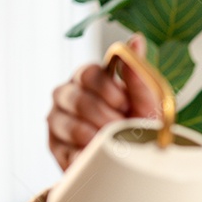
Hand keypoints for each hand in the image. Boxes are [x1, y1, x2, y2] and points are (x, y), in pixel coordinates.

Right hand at [47, 34, 160, 170]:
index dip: (107, 90)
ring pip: (66, 124)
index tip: (125, 104)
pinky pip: (65, 151)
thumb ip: (139, 74)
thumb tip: (136, 40)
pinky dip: (85, 155)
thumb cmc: (140, 126)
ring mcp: (57, 121)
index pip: (87, 74)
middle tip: (121, 126)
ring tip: (112, 142)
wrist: (136, 161)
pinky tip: (98, 157)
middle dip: (103, 115)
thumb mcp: (147, 102)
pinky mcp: (55, 148)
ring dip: (94, 135)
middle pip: (74, 97)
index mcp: (89, 78)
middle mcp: (67, 95)